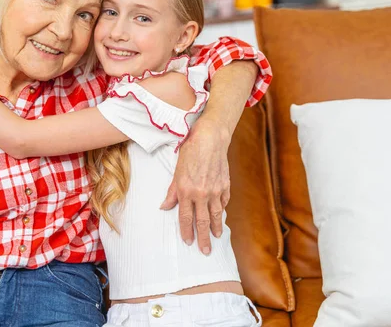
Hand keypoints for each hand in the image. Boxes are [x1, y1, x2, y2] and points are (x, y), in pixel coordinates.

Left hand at [161, 118, 230, 254]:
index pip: (186, 218)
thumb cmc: (190, 152)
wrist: (210, 139)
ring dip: (216, 228)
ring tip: (216, 238)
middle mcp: (201, 194)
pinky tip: (221, 216)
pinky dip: (222, 210)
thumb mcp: (176, 172)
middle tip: (206, 251)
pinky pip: (223, 202)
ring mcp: (215, 190)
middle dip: (203, 238)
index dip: (187, 231)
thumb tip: (165, 207)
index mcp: (186, 191)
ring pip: (216, 215)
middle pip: (202, 222)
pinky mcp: (225, 185)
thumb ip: (172, 192)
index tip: (188, 242)